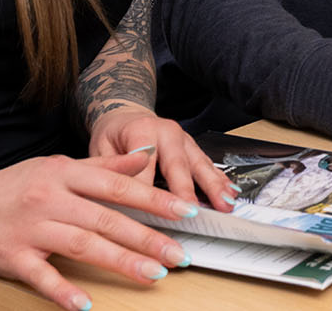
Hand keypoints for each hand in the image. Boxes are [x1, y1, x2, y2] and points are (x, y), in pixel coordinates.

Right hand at [0, 150, 198, 310]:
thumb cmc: (10, 189)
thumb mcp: (55, 167)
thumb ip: (101, 165)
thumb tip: (143, 156)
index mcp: (63, 173)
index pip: (117, 185)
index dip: (154, 198)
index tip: (185, 211)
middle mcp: (49, 197)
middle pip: (106, 218)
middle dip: (148, 237)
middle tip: (180, 254)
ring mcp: (29, 228)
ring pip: (83, 244)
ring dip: (121, 261)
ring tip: (153, 274)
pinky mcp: (10, 256)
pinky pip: (41, 276)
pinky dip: (63, 291)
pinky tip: (85, 305)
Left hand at [89, 102, 236, 211]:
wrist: (126, 115)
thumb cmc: (113, 136)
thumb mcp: (100, 150)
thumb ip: (109, 172)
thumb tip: (115, 200)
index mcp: (141, 130)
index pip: (144, 165)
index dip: (146, 190)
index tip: (150, 214)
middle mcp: (166, 132)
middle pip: (177, 164)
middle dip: (185, 190)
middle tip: (191, 212)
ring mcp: (184, 139)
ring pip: (200, 164)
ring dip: (213, 186)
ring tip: (224, 204)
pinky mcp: (193, 148)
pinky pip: (209, 165)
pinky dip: (220, 181)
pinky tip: (231, 194)